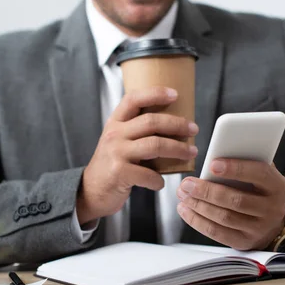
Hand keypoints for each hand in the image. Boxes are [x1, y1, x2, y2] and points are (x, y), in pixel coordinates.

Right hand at [76, 86, 198, 224]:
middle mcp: (114, 134)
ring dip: (178, 149)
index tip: (175, 94)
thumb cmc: (112, 165)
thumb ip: (136, 131)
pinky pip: (148, 174)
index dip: (155, 93)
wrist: (91, 191)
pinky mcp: (119, 172)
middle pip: (151, 121)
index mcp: (115, 122)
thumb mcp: (118, 141)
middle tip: (193, 129)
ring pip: (155, 145)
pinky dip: (159, 180)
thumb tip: (175, 126)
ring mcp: (116, 153)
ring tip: (191, 152)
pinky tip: (160, 182)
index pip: (133, 99)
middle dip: (177, 124)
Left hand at [176, 159, 284, 249]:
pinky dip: (197, 221)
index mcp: (278, 186)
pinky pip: (217, 233)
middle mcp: (272, 209)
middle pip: (236, 200)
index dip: (235, 168)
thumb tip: (218, 153)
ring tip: (183, 194)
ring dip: (198, 205)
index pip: (259, 174)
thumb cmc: (260, 190)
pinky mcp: (244, 242)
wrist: (273, 223)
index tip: (212, 164)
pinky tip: (185, 210)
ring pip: (224, 217)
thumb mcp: (261, 175)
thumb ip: (246, 162)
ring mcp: (259, 228)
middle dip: (207, 191)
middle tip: (187, 183)